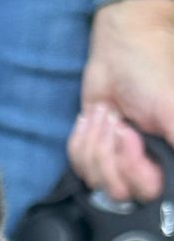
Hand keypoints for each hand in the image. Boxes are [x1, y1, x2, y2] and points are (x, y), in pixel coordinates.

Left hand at [68, 0, 173, 201]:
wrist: (118, 49)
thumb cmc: (150, 71)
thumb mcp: (172, 108)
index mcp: (165, 158)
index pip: (147, 191)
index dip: (132, 166)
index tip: (127, 133)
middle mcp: (142, 165)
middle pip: (119, 191)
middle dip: (110, 153)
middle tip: (117, 122)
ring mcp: (114, 161)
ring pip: (94, 180)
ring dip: (95, 141)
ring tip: (107, 113)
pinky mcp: (91, 153)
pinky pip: (77, 166)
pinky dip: (80, 139)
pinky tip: (92, 117)